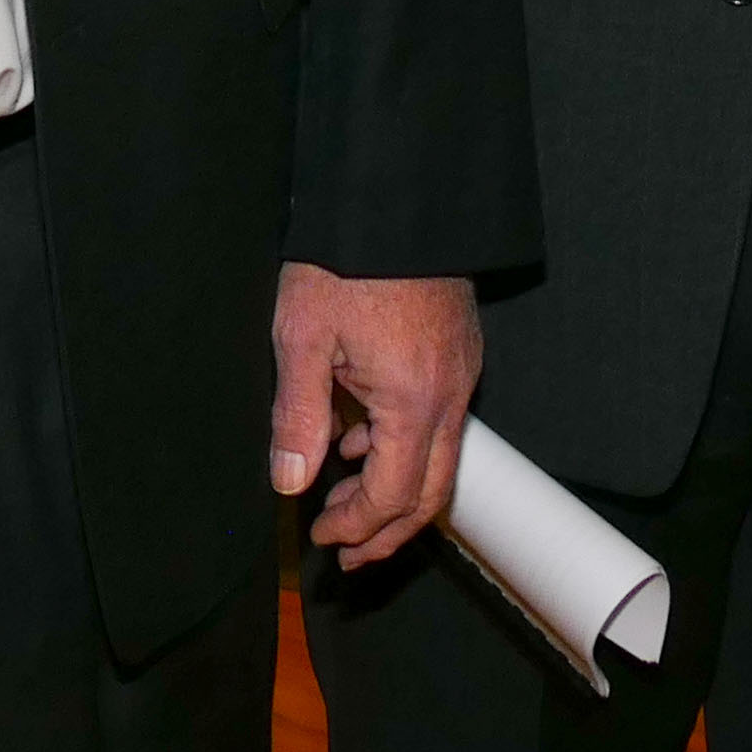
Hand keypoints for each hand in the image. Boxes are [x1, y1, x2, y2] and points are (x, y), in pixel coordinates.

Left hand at [271, 263, 480, 567]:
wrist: (394, 196)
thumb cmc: (345, 259)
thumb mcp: (302, 336)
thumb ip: (298, 416)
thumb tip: (290, 483)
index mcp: (414, 401)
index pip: (393, 495)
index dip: (357, 527)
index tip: (321, 540)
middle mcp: (450, 395)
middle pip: (430, 492)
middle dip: (387, 531)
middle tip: (347, 555)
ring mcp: (461, 373)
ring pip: (440, 460)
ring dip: (397, 492)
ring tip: (347, 503)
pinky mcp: (460, 352)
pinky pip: (441, 422)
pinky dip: (406, 448)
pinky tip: (363, 439)